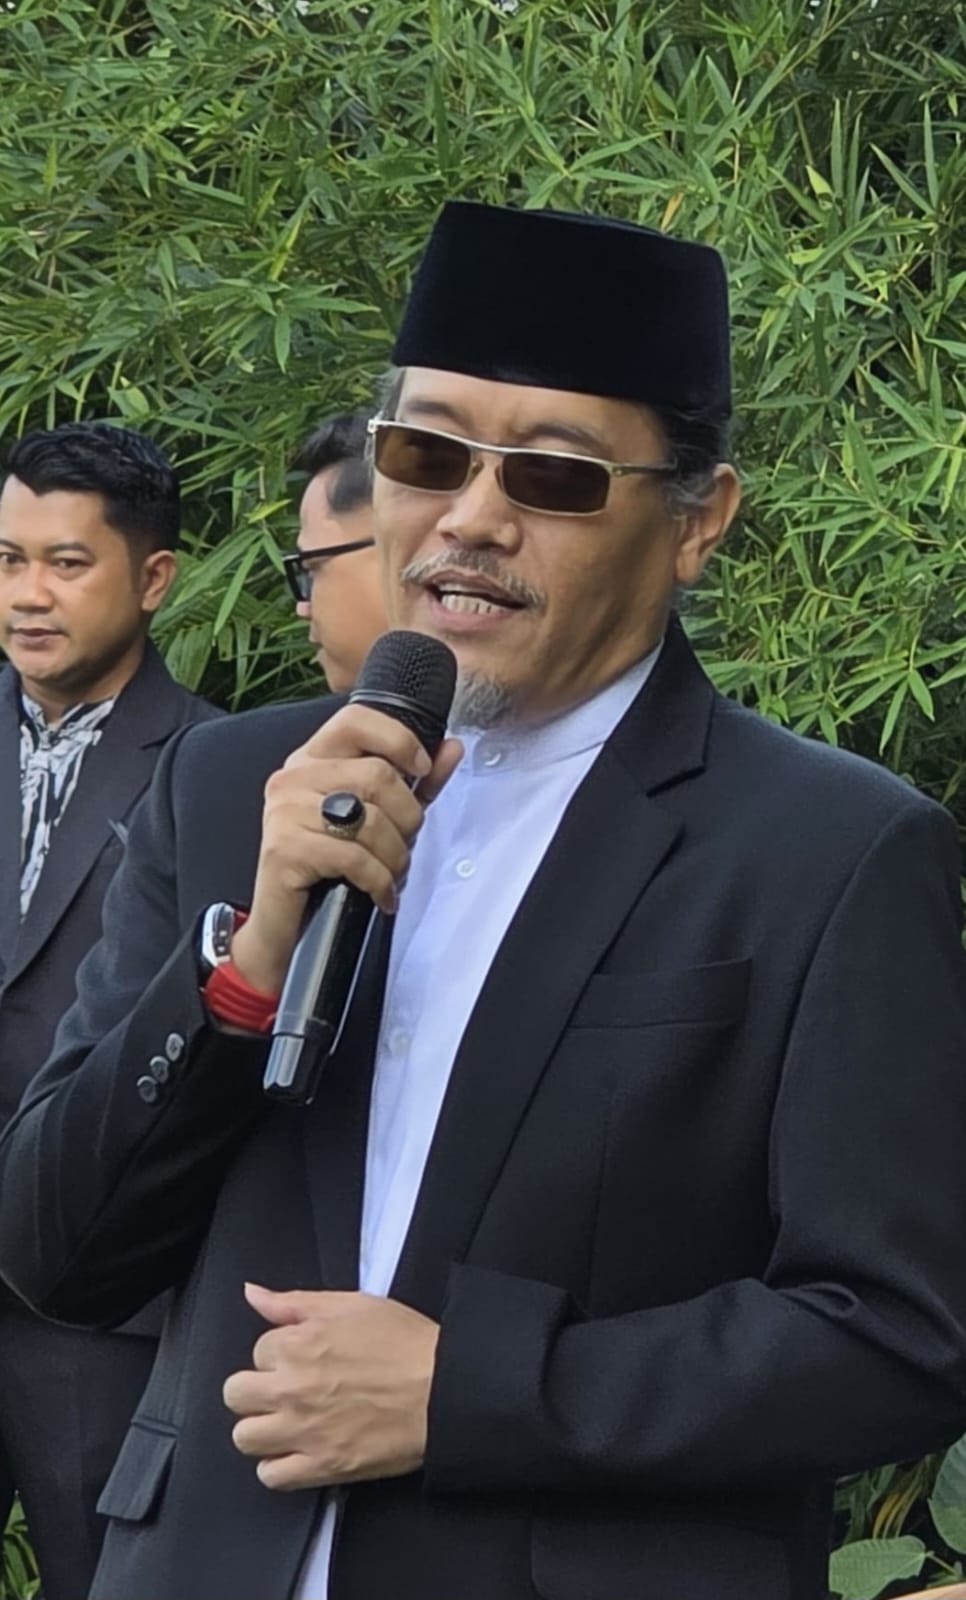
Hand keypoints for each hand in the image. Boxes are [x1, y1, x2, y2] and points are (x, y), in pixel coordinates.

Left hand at [223, 1283, 438, 1490]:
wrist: (445, 1389)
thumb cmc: (406, 1343)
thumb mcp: (352, 1304)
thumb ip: (295, 1302)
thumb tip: (252, 1294)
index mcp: (299, 1343)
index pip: (257, 1350)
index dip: (279, 1353)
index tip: (302, 1358)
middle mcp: (293, 1388)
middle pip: (236, 1394)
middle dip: (256, 1389)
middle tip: (284, 1389)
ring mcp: (305, 1430)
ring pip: (245, 1437)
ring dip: (261, 1428)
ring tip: (287, 1422)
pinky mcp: (322, 1466)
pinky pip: (271, 1476)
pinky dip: (278, 1467)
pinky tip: (297, 1451)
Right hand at [231, 705, 461, 992]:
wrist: (284, 924)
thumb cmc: (330, 866)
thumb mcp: (378, 817)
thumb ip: (414, 782)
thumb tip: (451, 747)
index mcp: (313, 758)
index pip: (356, 720)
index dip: (398, 739)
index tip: (421, 769)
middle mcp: (293, 776)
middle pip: (377, 775)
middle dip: (407, 817)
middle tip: (405, 846)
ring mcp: (285, 810)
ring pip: (370, 819)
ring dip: (395, 855)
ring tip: (393, 873)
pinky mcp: (284, 848)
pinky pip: (355, 858)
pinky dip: (379, 881)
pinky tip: (382, 894)